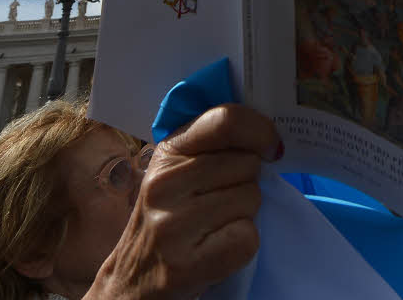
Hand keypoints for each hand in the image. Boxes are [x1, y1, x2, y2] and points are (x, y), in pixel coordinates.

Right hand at [86, 105, 280, 299]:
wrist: (132, 281)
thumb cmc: (170, 217)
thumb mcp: (181, 170)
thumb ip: (216, 146)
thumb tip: (271, 139)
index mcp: (168, 150)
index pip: (226, 120)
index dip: (260, 130)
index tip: (270, 148)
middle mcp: (165, 183)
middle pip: (248, 165)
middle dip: (247, 182)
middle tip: (220, 200)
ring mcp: (172, 223)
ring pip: (251, 199)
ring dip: (245, 214)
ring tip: (215, 225)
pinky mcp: (186, 263)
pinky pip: (247, 237)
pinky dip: (243, 244)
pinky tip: (218, 248)